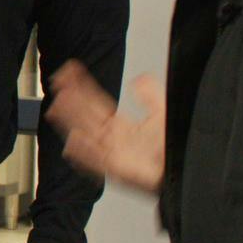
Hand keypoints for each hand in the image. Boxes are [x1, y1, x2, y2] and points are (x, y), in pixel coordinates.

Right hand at [47, 61, 165, 192]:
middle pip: (85, 116)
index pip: (94, 101)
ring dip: (71, 121)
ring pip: (86, 134)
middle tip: (58, 84)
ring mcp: (112, 153)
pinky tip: (74, 140)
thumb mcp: (163, 112)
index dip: (81, 86)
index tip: (69, 73)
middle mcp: (112, 138)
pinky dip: (84, 151)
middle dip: (70, 100)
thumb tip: (138, 79)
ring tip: (59, 105)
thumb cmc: (173, 149)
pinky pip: (97, 160)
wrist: (183, 169)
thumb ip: (150, 94)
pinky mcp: (118, 169)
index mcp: (120, 125)